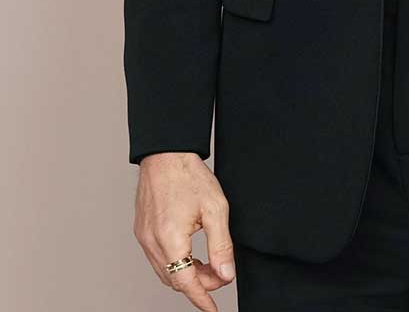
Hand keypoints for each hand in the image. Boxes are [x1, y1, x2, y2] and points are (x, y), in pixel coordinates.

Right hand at [133, 152, 234, 310]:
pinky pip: (157, 258)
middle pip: (174, 279)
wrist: (166, 153)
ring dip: (185, 275)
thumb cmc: (188, 175)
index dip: (201, 298)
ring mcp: (144, 236)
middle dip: (198, 284)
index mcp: (170, 239)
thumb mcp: (215, 209)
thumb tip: (226, 274)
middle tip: (220, 276)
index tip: (212, 309)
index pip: (185, 283)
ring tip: (207, 267)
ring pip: (164, 271)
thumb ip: (221, 245)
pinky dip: (174, 263)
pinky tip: (189, 255)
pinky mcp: (141, 230)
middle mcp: (152, 242)